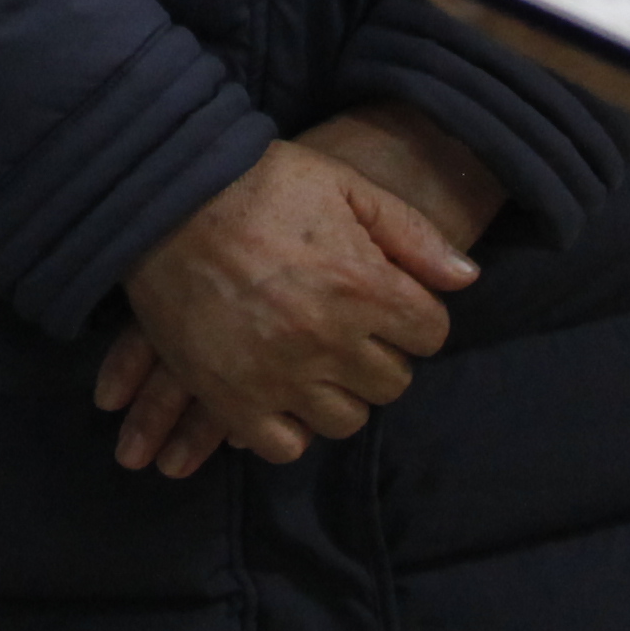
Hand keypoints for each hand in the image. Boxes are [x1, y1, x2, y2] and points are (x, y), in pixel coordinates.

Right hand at [94, 139, 475, 477]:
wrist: (162, 199)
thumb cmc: (259, 184)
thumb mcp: (344, 185)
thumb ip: (413, 232)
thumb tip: (467, 279)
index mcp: (364, 286)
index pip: (431, 335)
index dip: (414, 317)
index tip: (387, 302)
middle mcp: (329, 340)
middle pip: (393, 382)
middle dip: (380, 355)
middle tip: (349, 329)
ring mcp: (279, 375)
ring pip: (346, 420)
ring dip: (339, 394)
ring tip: (316, 360)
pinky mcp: (231, 398)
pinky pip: (285, 446)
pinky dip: (289, 427)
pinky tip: (281, 391)